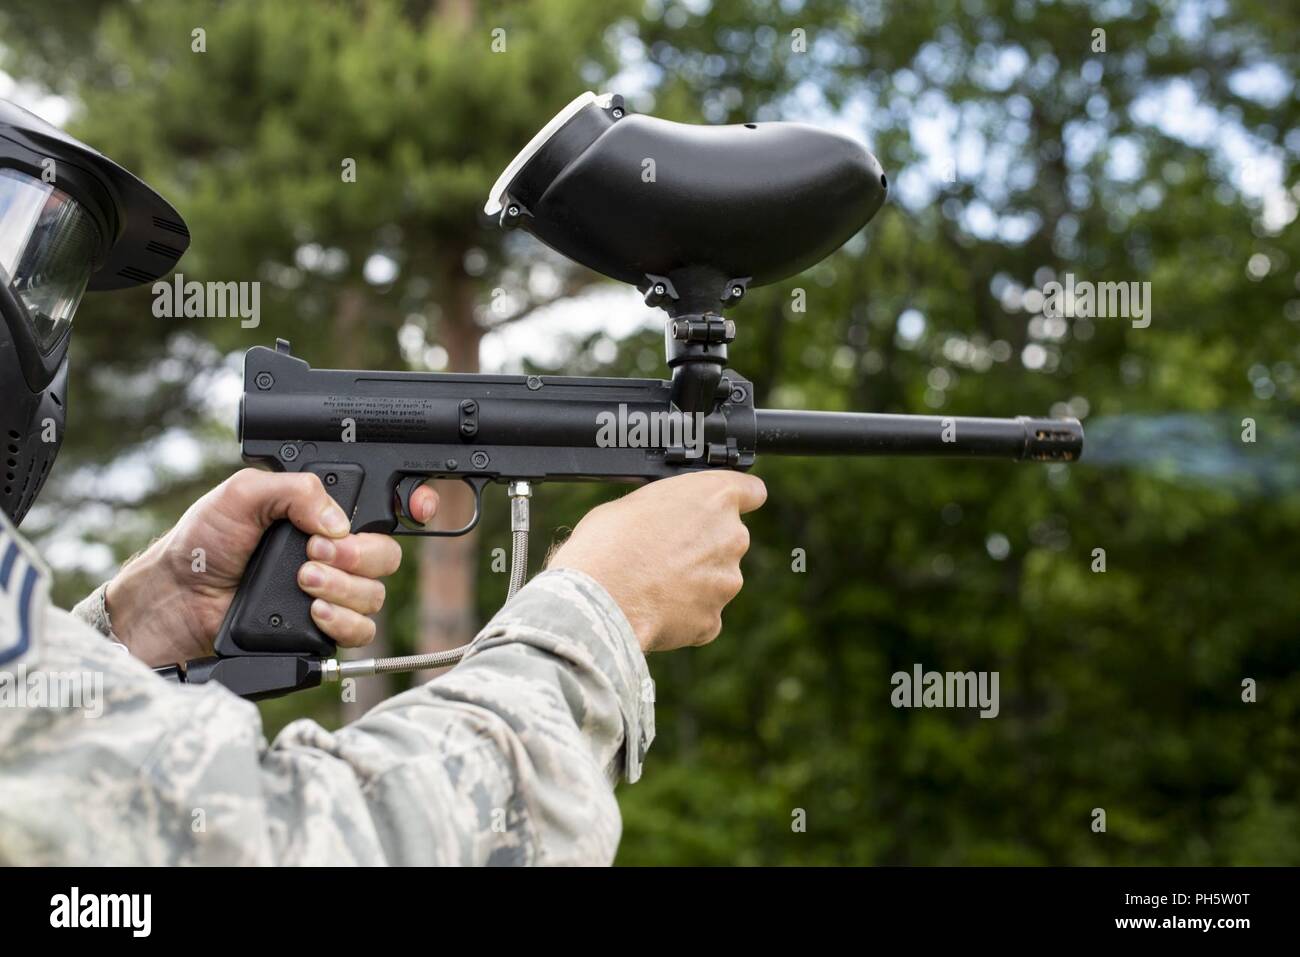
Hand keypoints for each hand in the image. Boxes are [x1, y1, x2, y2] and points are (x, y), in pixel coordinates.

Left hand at [104, 469, 437, 668]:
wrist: (175, 600)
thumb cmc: (201, 543)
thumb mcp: (243, 493)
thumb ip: (296, 491)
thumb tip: (339, 523)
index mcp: (323, 515)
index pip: (385, 506)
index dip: (415, 504)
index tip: (418, 507)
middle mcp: (334, 554)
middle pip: (388, 554)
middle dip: (361, 553)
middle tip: (317, 552)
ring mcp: (329, 594)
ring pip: (376, 594)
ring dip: (344, 587)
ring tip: (303, 581)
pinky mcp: (321, 632)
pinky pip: (361, 632)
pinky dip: (343, 622)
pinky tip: (314, 613)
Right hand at [547, 471, 765, 652]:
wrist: (602, 597)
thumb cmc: (608, 542)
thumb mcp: (635, 502)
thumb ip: (667, 508)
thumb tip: (665, 518)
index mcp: (715, 497)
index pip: (751, 491)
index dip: (737, 499)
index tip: (723, 507)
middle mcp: (731, 537)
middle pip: (729, 538)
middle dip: (703, 545)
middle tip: (664, 552)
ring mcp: (726, 581)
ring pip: (716, 578)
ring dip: (693, 581)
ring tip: (651, 584)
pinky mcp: (713, 619)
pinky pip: (702, 613)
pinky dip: (683, 613)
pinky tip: (653, 609)